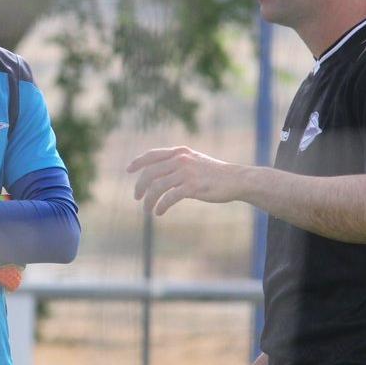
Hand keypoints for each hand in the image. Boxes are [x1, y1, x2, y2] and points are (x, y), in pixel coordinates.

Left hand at [127, 147, 243, 214]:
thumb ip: (178, 163)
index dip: (138, 162)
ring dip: (148, 200)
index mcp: (180, 152)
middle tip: (137, 198)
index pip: (152, 154)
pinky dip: (161, 206)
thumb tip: (160, 174)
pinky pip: (169, 198)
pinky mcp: (193, 186)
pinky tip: (159, 212)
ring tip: (147, 210)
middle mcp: (181, 159)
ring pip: (157, 187)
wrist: (236, 179)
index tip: (129, 170)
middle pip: (150, 173)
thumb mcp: (195, 161)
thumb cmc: (215, 173)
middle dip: (140, 187)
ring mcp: (186, 172)